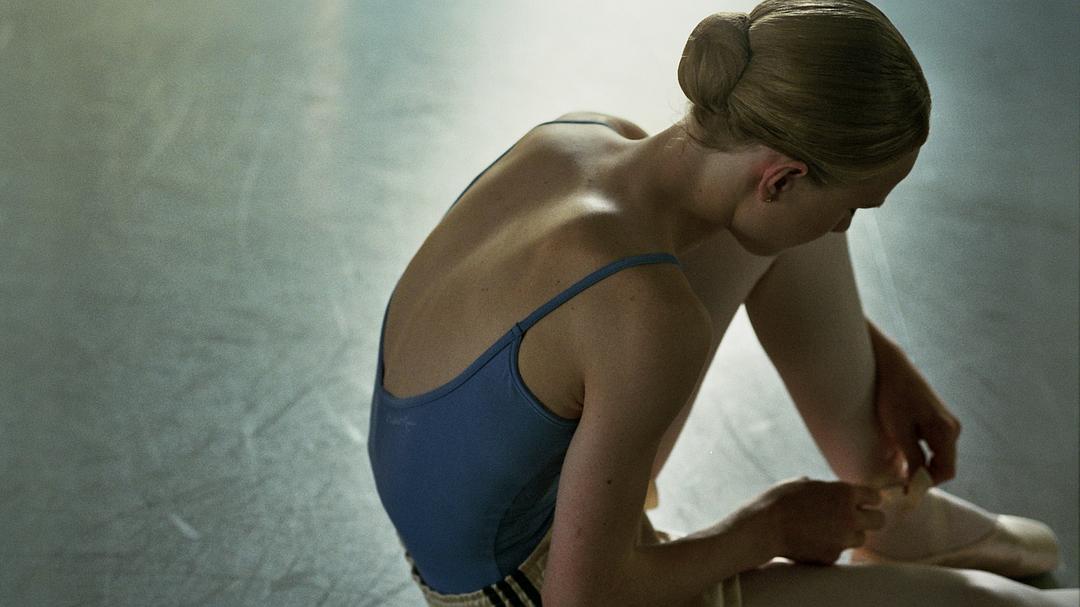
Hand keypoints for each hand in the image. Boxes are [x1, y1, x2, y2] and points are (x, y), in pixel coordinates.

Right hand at [759, 477, 885, 564]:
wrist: (764, 527)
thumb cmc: (780, 500)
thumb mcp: (803, 484)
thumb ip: (823, 488)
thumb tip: (827, 491)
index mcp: (844, 493)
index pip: (875, 497)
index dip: (867, 500)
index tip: (862, 503)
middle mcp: (850, 516)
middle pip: (879, 521)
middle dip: (869, 519)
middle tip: (855, 519)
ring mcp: (843, 539)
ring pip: (860, 539)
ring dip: (849, 535)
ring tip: (827, 530)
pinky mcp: (832, 556)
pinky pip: (839, 551)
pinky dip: (829, 547)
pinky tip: (811, 541)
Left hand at [869, 323, 962, 486]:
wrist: (891, 367)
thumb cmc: (893, 397)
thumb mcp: (900, 432)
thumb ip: (913, 459)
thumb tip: (916, 485)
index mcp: (947, 432)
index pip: (946, 471)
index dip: (928, 484)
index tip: (906, 489)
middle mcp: (952, 428)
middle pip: (943, 465)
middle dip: (923, 475)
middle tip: (898, 482)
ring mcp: (946, 423)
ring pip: (937, 455)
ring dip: (921, 465)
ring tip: (897, 467)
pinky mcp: (936, 419)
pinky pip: (933, 445)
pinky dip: (920, 453)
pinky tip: (901, 453)